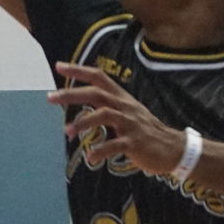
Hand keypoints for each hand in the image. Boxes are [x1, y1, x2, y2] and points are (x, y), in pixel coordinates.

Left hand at [47, 62, 188, 176]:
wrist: (174, 149)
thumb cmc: (145, 131)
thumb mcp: (127, 113)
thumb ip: (106, 106)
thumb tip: (81, 103)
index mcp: (121, 98)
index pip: (98, 77)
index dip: (79, 70)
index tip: (58, 66)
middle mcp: (125, 107)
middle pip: (96, 94)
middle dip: (71, 94)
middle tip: (50, 98)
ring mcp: (131, 124)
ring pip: (105, 115)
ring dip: (83, 122)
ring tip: (67, 132)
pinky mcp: (136, 142)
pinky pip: (116, 145)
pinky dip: (101, 151)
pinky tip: (89, 158)